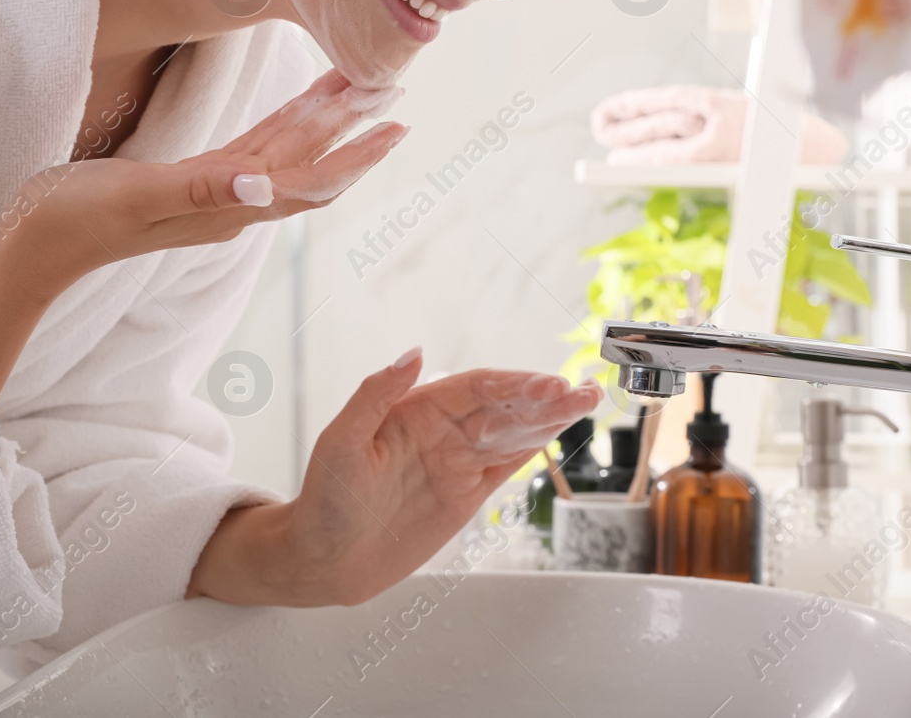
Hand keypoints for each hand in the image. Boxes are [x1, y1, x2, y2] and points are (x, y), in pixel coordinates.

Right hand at [0, 68, 405, 300]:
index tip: (396, 125)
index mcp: (226, 207)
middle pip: (308, 162)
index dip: (355, 153)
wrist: (29, 247)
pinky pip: (252, 150)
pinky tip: (296, 112)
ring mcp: (211, 194)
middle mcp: (230, 204)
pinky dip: (281, 127)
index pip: (309, 179)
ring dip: (324, 123)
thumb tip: (267, 188)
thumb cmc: (74, 220)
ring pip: (284, 154)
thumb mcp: (137, 197)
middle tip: (395, 89)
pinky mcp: (189, 182)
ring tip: (360, 90)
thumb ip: (201, 189)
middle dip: (353, 128)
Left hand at [187, 350, 602, 606]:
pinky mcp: (465, 494)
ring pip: (512, 432)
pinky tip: (560, 431)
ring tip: (587, 401)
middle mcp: (441, 430)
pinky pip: (506, 465)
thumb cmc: (323, 499)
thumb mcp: (341, 441)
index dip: (513, 385)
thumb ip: (376, 394)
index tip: (547, 385)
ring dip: (549, 418)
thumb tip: (413, 351)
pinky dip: (535, 448)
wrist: (323, 559)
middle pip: (503, 406)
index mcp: (415, 411)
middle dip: (544, 398)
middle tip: (581, 392)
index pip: (475, 388)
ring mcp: (456, 462)